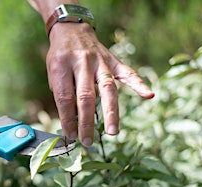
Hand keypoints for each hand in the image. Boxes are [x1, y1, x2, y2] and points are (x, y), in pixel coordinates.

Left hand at [46, 23, 154, 145]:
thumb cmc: (60, 56)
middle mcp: (82, 62)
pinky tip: (148, 95)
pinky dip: (138, 84)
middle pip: (85, 96)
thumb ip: (62, 92)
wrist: (71, 29)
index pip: (65, 97)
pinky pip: (127, 73)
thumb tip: (72, 121)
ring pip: (107, 88)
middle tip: (86, 141)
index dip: (67, 118)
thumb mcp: (52, 71)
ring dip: (110, 112)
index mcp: (62, 65)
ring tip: (112, 131)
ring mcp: (100, 61)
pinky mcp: (113, 60)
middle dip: (86, 121)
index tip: (70, 135)